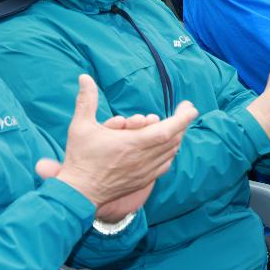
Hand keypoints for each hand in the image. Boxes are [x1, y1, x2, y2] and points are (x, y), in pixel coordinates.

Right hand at [39, 75, 193, 219]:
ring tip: (176, 124)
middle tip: (184, 110)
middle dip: (182, 123)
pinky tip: (168, 145)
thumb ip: (86, 100)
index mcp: (131, 144)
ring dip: (176, 137)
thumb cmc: (80, 158)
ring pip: (171, 152)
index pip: (166, 130)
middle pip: (173, 139)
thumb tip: (85, 77)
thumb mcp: (80, 126)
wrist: (79, 193)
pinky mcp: (143, 180)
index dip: (182, 118)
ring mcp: (145, 171)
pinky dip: (170, 152)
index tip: (190, 107)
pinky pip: (165, 165)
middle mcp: (143, 159)